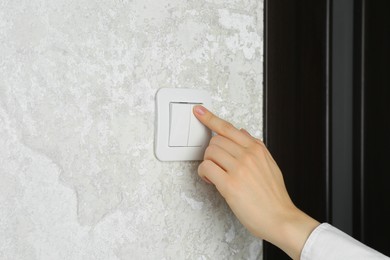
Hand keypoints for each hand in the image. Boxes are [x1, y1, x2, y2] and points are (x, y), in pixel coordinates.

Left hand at [193, 105, 318, 259]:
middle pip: (215, 141)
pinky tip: (210, 180)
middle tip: (216, 165)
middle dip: (211, 153)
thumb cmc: (274, 196)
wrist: (281, 218)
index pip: (228, 128)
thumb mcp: (269, 164)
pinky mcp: (230, 184)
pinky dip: (203, 173)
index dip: (210, 118)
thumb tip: (242, 132)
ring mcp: (240, 169)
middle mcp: (248, 155)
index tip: (199, 111)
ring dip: (207, 163)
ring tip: (214, 174)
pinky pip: (206, 168)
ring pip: (209, 153)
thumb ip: (254, 148)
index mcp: (257, 148)